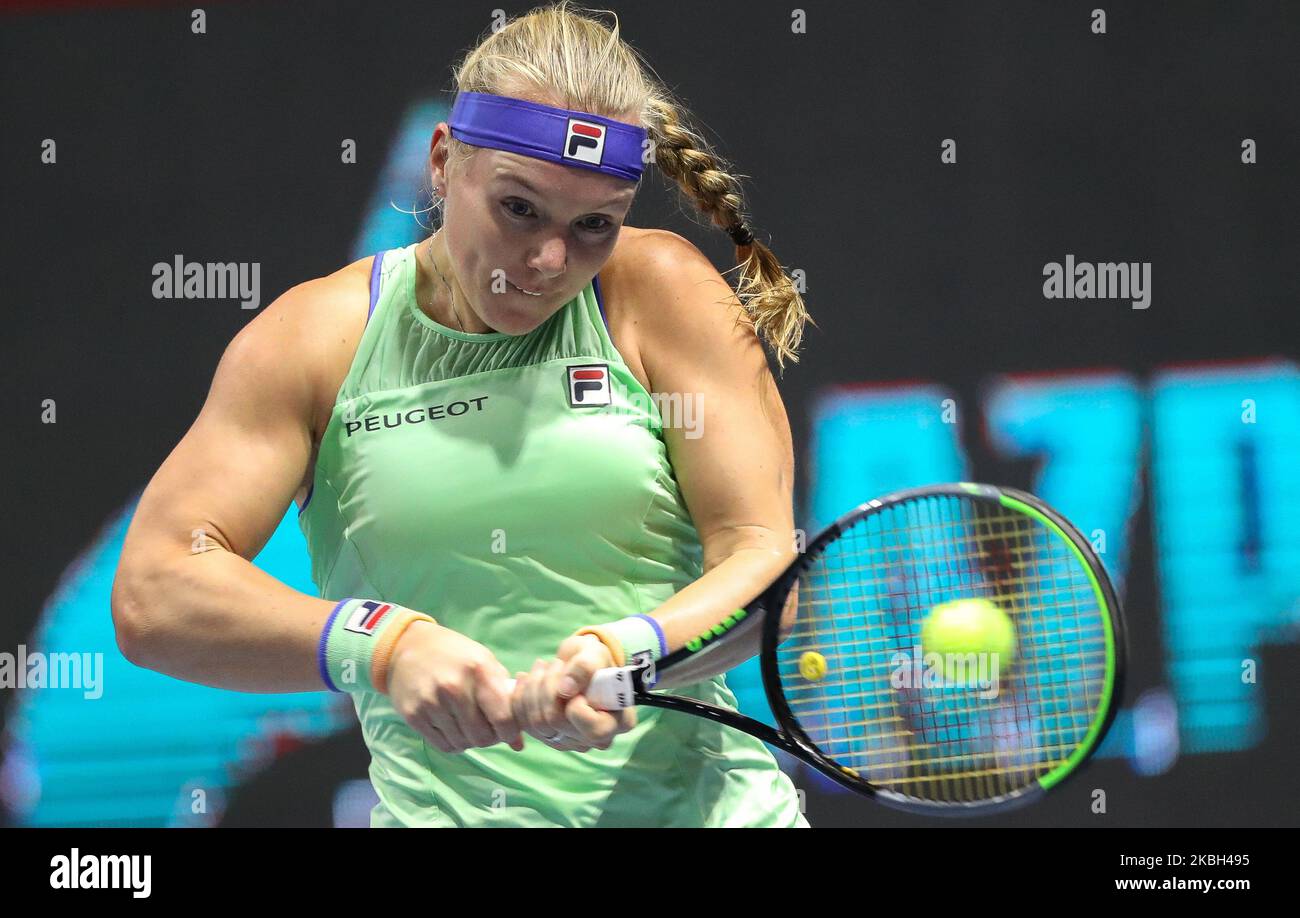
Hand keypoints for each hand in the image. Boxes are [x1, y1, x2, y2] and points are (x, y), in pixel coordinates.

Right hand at [387, 620, 524, 753]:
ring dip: (469, 740)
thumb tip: (518, 744)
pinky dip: (452, 742)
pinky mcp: (414, 715)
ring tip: (467, 724)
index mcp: (479, 670)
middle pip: (482, 737)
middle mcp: (454, 687)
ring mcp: (431, 702)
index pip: (503, 718)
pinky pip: (442, 745)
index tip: (508, 730)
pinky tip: (452, 727)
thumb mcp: (485, 663)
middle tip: (486, 728)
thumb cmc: (455, 655)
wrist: (408, 646)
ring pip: (462, 744)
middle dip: (489, 738)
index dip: (510, 732)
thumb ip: (506, 698)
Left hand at [510, 634, 636, 750]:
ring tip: (543, 666)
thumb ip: (585, 667)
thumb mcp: (596, 654)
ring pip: (536, 722)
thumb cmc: (593, 660)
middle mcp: (594, 740)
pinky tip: (527, 677)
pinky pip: (523, 722)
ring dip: (534, 687)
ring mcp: (569, 741)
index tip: (574, 679)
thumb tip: (565, 689)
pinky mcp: (546, 737)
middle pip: (557, 722)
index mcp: (618, 723)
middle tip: (556, 663)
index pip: (593, 729)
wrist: (578, 664)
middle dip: (550, 685)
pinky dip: (520, 695)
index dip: (576, 704)